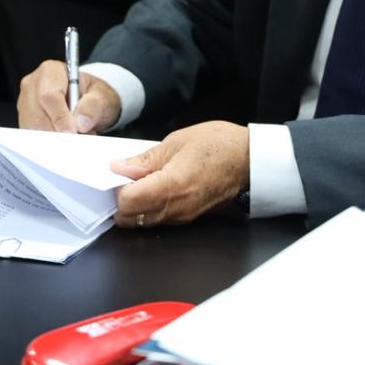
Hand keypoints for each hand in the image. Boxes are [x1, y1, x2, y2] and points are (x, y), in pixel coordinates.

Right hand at [17, 60, 120, 134]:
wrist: (88, 103)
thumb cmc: (92, 96)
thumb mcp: (101, 96)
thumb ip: (93, 106)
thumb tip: (80, 122)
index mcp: (50, 71)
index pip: (49, 96)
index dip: (59, 117)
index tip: (72, 133)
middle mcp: (33, 86)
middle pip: (36, 115)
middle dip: (57, 133)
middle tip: (77, 141)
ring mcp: (25, 104)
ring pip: (32, 129)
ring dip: (53, 141)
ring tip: (75, 139)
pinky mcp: (25, 121)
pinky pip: (32, 137)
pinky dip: (48, 145)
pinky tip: (63, 142)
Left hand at [110, 121, 248, 227]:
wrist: (250, 159)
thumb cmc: (219, 145)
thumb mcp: (175, 142)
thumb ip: (144, 160)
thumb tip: (119, 168)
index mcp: (171, 186)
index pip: (128, 203)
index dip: (115, 190)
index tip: (114, 175)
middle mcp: (177, 208)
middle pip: (132, 219)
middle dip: (121, 202)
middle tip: (121, 180)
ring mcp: (184, 216)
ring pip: (145, 222)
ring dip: (135, 207)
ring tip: (137, 182)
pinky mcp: (190, 217)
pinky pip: (160, 220)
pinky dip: (149, 209)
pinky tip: (152, 188)